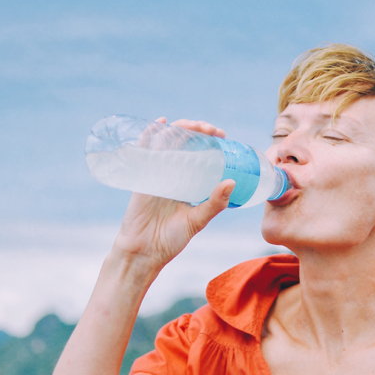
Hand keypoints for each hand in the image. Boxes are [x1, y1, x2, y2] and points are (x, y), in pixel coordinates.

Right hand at [110, 118, 235, 273]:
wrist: (144, 252)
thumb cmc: (171, 239)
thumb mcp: (198, 220)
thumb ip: (214, 203)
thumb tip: (231, 182)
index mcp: (188, 182)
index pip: (200, 153)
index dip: (210, 141)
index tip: (223, 136)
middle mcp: (172, 174)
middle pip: (185, 142)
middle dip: (199, 130)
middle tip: (213, 131)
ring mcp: (156, 173)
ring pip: (168, 141)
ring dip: (182, 128)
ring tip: (197, 126)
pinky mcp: (142, 176)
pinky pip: (144, 150)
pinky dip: (151, 133)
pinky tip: (161, 122)